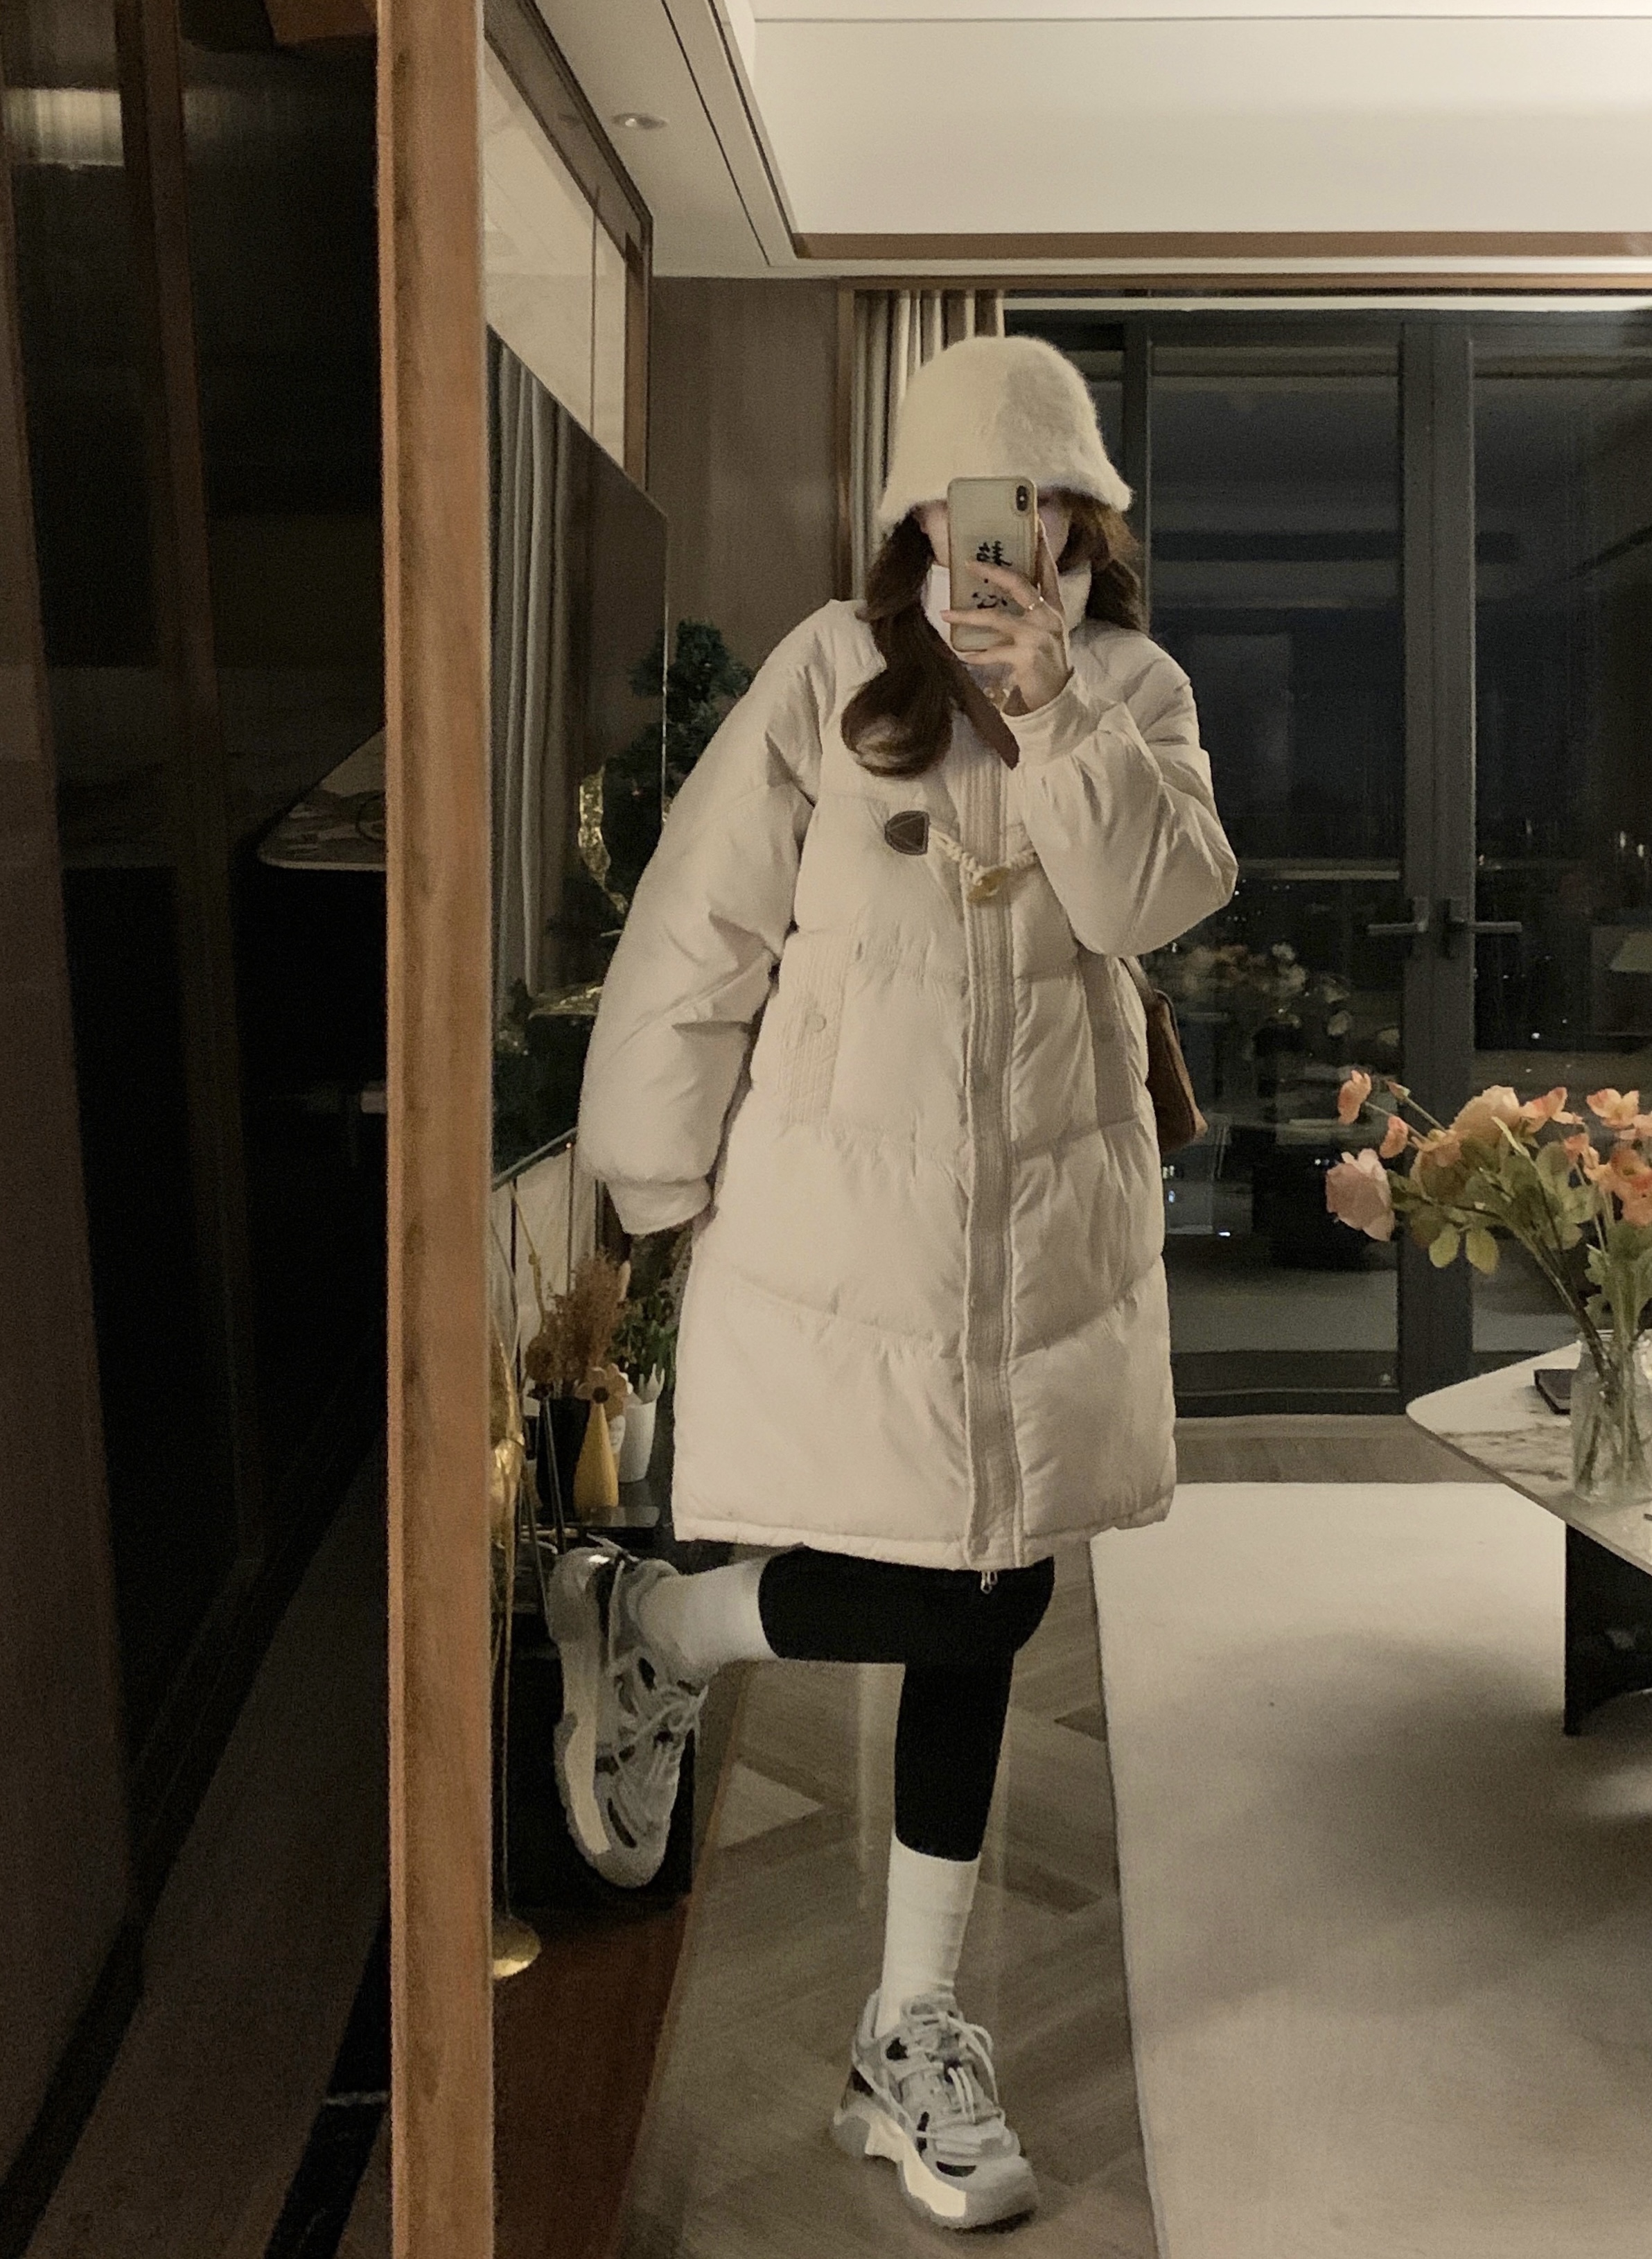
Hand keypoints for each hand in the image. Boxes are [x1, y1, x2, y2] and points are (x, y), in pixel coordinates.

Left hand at [941, 519, 1071, 716]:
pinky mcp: (1026, 657)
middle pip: (1019, 584)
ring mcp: (1038, 637)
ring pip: (996, 618)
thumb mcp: (1045, 630)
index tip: (1033, 523)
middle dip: (992, 571)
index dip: (1041, 546)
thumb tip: (997, 592)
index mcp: (1055, 606)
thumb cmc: (1047, 659)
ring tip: (946, 615)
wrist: (1058, 696)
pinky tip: (962, 653)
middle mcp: (1048, 617)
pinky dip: (975, 654)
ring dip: (967, 616)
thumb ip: (1030, 610)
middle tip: (967, 563)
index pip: (1048, 569)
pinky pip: (992, 652)